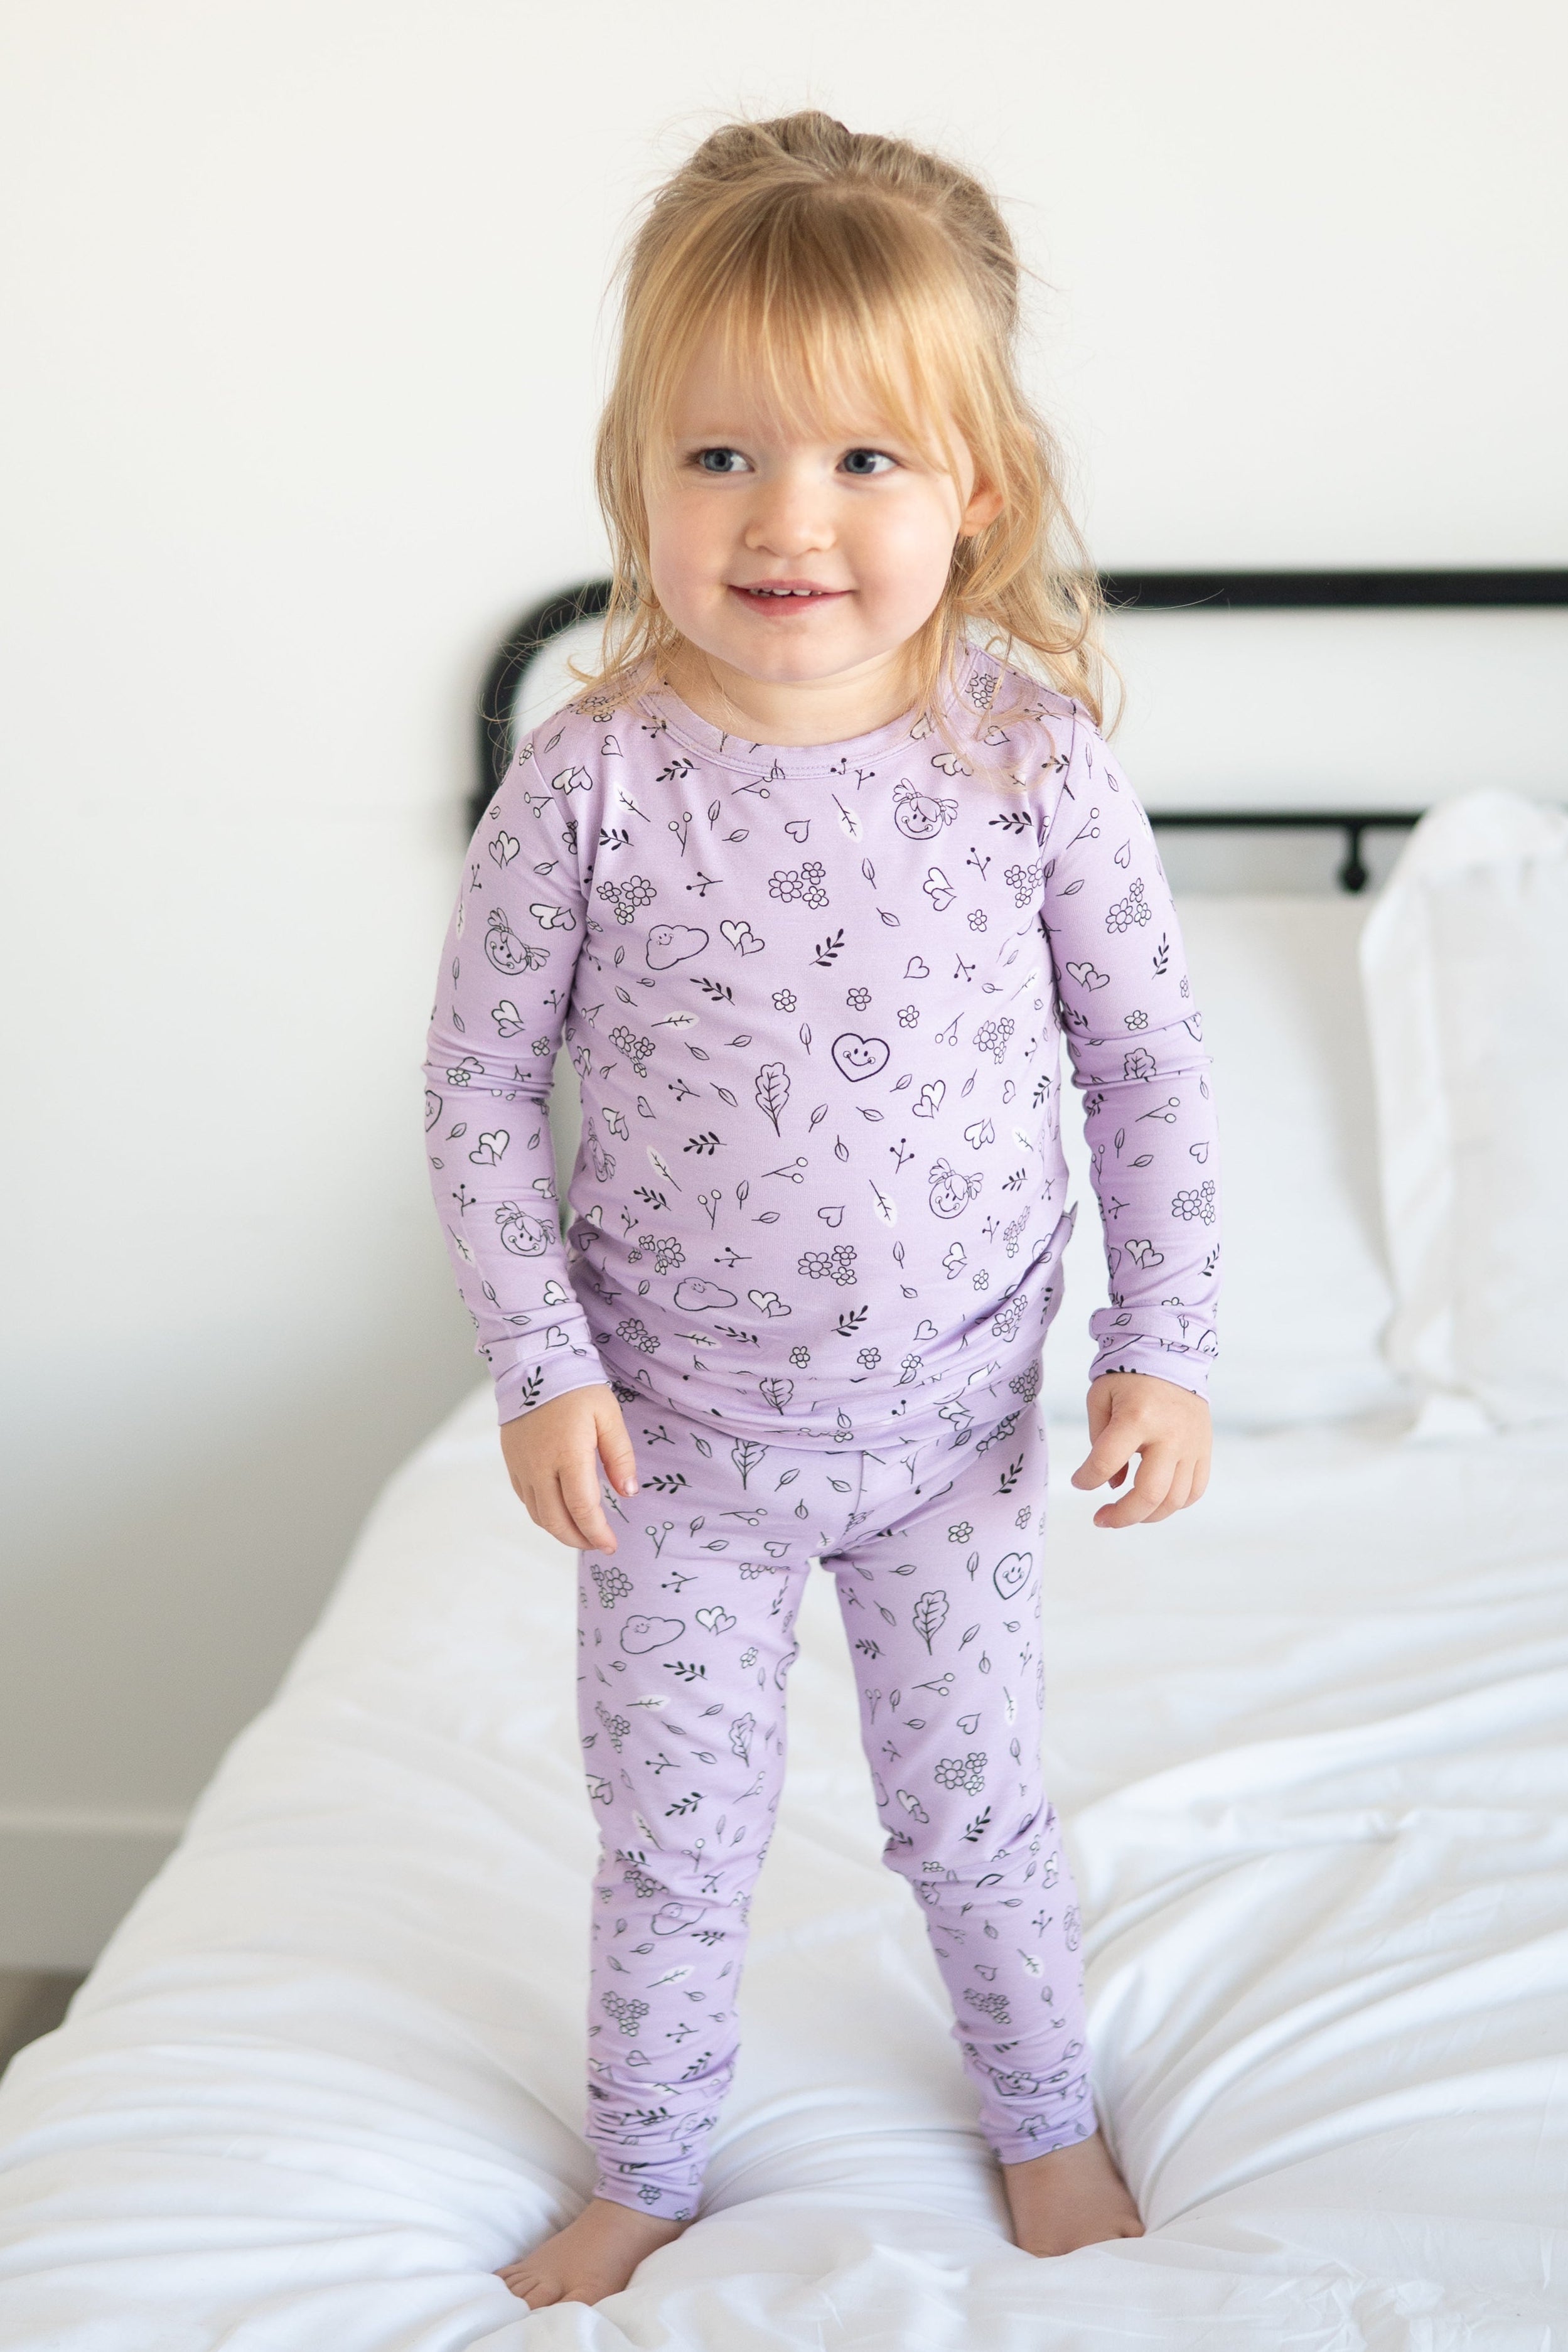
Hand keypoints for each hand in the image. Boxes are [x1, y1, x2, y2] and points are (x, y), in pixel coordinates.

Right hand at [499, 1383, 638, 1553]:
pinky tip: (559, 1511)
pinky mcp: (511, 1462)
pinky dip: (543, 1514)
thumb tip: (628, 1493)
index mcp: (568, 1455)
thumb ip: (620, 1456)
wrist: (534, 1365)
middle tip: (598, 1544)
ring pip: (538, 1515)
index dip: (598, 1533)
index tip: (611, 1546)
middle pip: (556, 1521)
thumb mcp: (609, 1416)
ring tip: (581, 1532)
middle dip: (578, 1539)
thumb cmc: (578, 1389)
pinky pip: (526, 1499)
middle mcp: (539, 1467)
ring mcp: (521, 1466)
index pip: (583, 1509)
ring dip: (560, 1530)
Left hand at [1070, 1372, 1210, 1529]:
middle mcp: (1169, 1435)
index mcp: (1137, 1417)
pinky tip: (1155, 1501)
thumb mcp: (1101, 1398)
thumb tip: (1113, 1485)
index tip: (1078, 1482)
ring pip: (1174, 1500)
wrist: (1172, 1355)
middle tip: (1101, 1518)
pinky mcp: (1204, 1449)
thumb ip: (1099, 1442)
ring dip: (1147, 1515)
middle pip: (1148, 1494)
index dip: (1086, 1480)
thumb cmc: (1129, 1377)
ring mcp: (1192, 1445)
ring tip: (1127, 1512)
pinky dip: (1174, 1504)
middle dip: (1120, 1515)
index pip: (1105, 1463)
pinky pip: (1194, 1491)